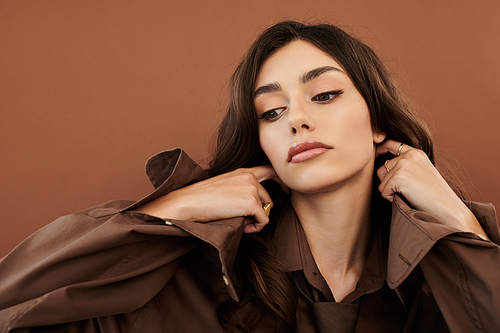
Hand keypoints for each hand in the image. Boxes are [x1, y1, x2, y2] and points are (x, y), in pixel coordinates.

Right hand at [136, 166, 286, 232]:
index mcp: (242, 171)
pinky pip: (263, 221)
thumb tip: (252, 205)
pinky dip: (255, 228)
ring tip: (240, 223)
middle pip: (268, 197)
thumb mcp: (223, 186)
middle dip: (261, 211)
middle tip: (245, 220)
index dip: (280, 180)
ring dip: (256, 220)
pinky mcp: (251, 203)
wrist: (189, 202)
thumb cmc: (201, 198)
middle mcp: (250, 177)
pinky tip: (243, 228)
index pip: (269, 170)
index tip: (285, 190)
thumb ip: (240, 188)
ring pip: (266, 210)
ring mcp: (251, 189)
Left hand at [376, 140, 485, 235]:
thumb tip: (381, 169)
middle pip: (382, 169)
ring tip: (409, 195)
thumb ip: (405, 166)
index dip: (380, 149)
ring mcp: (403, 165)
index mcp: (416, 153)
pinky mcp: (398, 177)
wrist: (447, 208)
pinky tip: (407, 199)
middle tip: (406, 191)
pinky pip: (383, 191)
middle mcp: (408, 155)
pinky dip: (391, 198)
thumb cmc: (434, 195)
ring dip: (390, 191)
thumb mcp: (421, 172)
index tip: (376, 154)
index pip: (391, 144)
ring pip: (382, 181)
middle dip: (388, 183)